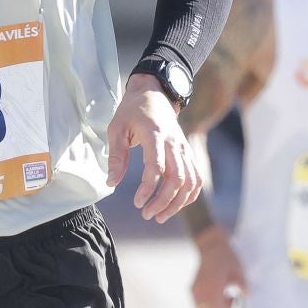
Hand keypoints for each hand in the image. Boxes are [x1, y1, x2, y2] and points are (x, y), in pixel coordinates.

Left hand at [108, 74, 201, 222]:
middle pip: (177, 178)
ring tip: (159, 216)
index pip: (156, 167)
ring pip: (190, 181)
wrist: (155, 92)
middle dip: (164, 201)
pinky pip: (196, 177)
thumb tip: (111, 183)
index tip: (137, 202)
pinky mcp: (188, 152)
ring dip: (178, 203)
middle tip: (146, 214)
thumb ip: (116, 157)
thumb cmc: (132, 110)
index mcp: (155, 135)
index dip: (148, 189)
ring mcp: (184, 148)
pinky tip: (175, 205)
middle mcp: (174, 143)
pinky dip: (189, 194)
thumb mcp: (117, 128)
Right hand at [189, 230, 246, 307]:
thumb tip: (246, 296)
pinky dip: (206, 305)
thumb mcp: (239, 271)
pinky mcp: (194, 286)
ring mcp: (196, 288)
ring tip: (225, 298)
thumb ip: (243, 285)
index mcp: (214, 285)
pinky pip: (198, 303)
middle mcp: (202, 289)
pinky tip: (216, 297)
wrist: (210, 244)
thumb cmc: (226, 256)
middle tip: (233, 304)